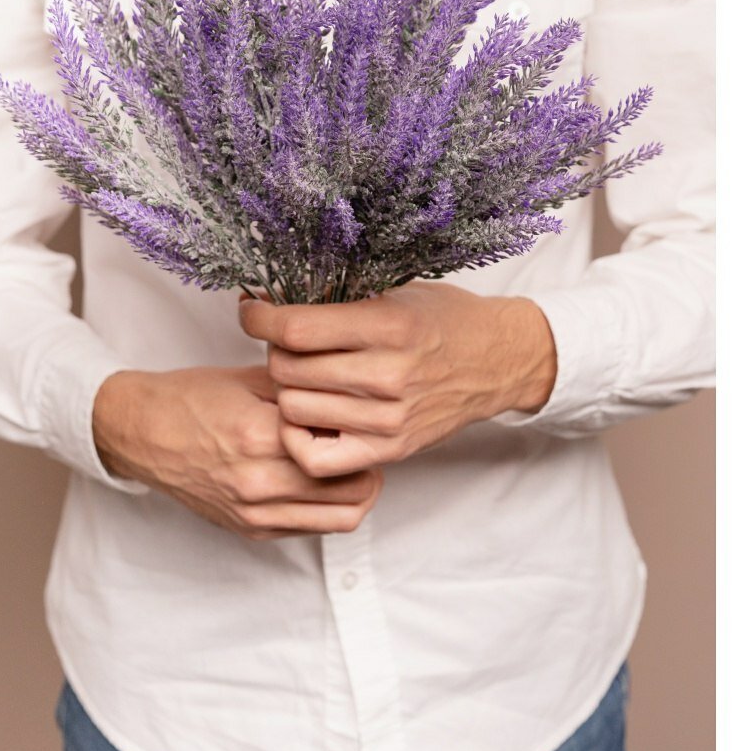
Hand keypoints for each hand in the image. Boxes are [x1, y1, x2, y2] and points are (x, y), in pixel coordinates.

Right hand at [91, 364, 383, 539]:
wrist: (141, 432)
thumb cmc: (193, 398)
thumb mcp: (252, 379)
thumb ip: (304, 391)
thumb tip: (352, 399)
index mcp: (260, 435)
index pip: (344, 445)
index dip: (363, 429)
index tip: (364, 415)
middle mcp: (258, 481)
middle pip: (355, 489)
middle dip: (370, 464)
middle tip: (365, 441)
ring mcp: (254, 512)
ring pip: (341, 518)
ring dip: (356, 492)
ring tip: (352, 464)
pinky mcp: (249, 529)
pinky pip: (310, 528)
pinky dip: (327, 508)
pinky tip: (320, 480)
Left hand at [238, 282, 556, 477]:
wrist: (497, 360)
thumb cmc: (444, 320)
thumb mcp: (395, 294)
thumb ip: (339, 301)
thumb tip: (272, 301)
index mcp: (388, 326)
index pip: (295, 329)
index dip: (259, 319)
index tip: (252, 311)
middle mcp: (387, 375)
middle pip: (287, 370)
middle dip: (274, 351)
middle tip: (286, 342)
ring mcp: (387, 419)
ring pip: (294, 409)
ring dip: (287, 389)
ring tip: (301, 374)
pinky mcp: (389, 450)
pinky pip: (316, 457)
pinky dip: (299, 437)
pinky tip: (307, 415)